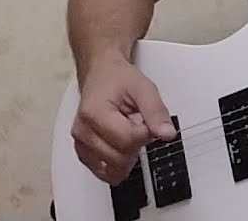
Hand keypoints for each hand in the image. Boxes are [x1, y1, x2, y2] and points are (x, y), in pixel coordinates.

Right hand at [70, 56, 177, 183]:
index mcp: (95, 112)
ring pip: (113, 169)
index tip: (148, 121)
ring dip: (128, 155)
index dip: (146, 133)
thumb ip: (156, 111)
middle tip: (138, 124)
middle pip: (120, 158)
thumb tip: (167, 134)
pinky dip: (118, 164)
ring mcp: (81, 144)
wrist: (101, 75)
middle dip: (137, 145)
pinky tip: (122, 147)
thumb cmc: (118, 79)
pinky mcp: (83, 153)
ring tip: (128, 132)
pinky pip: (104, 172)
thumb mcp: (143, 88)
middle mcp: (83, 131)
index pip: (128, 140)